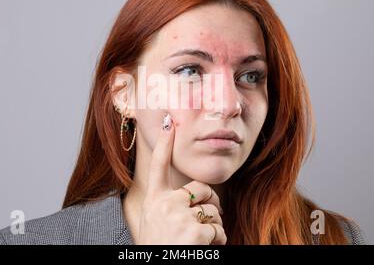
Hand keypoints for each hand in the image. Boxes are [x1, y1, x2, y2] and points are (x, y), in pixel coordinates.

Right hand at [136, 113, 226, 244]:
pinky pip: (219, 231)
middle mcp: (164, 205)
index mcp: (153, 202)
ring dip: (214, 229)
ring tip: (197, 244)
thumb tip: (191, 198)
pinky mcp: (195, 231)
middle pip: (202, 190)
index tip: (170, 122)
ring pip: (213, 212)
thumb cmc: (160, 247)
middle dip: (211, 204)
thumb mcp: (155, 224)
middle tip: (205, 223)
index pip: (159, 167)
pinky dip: (218, 243)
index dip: (165, 144)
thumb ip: (166, 207)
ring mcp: (179, 217)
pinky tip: (202, 251)